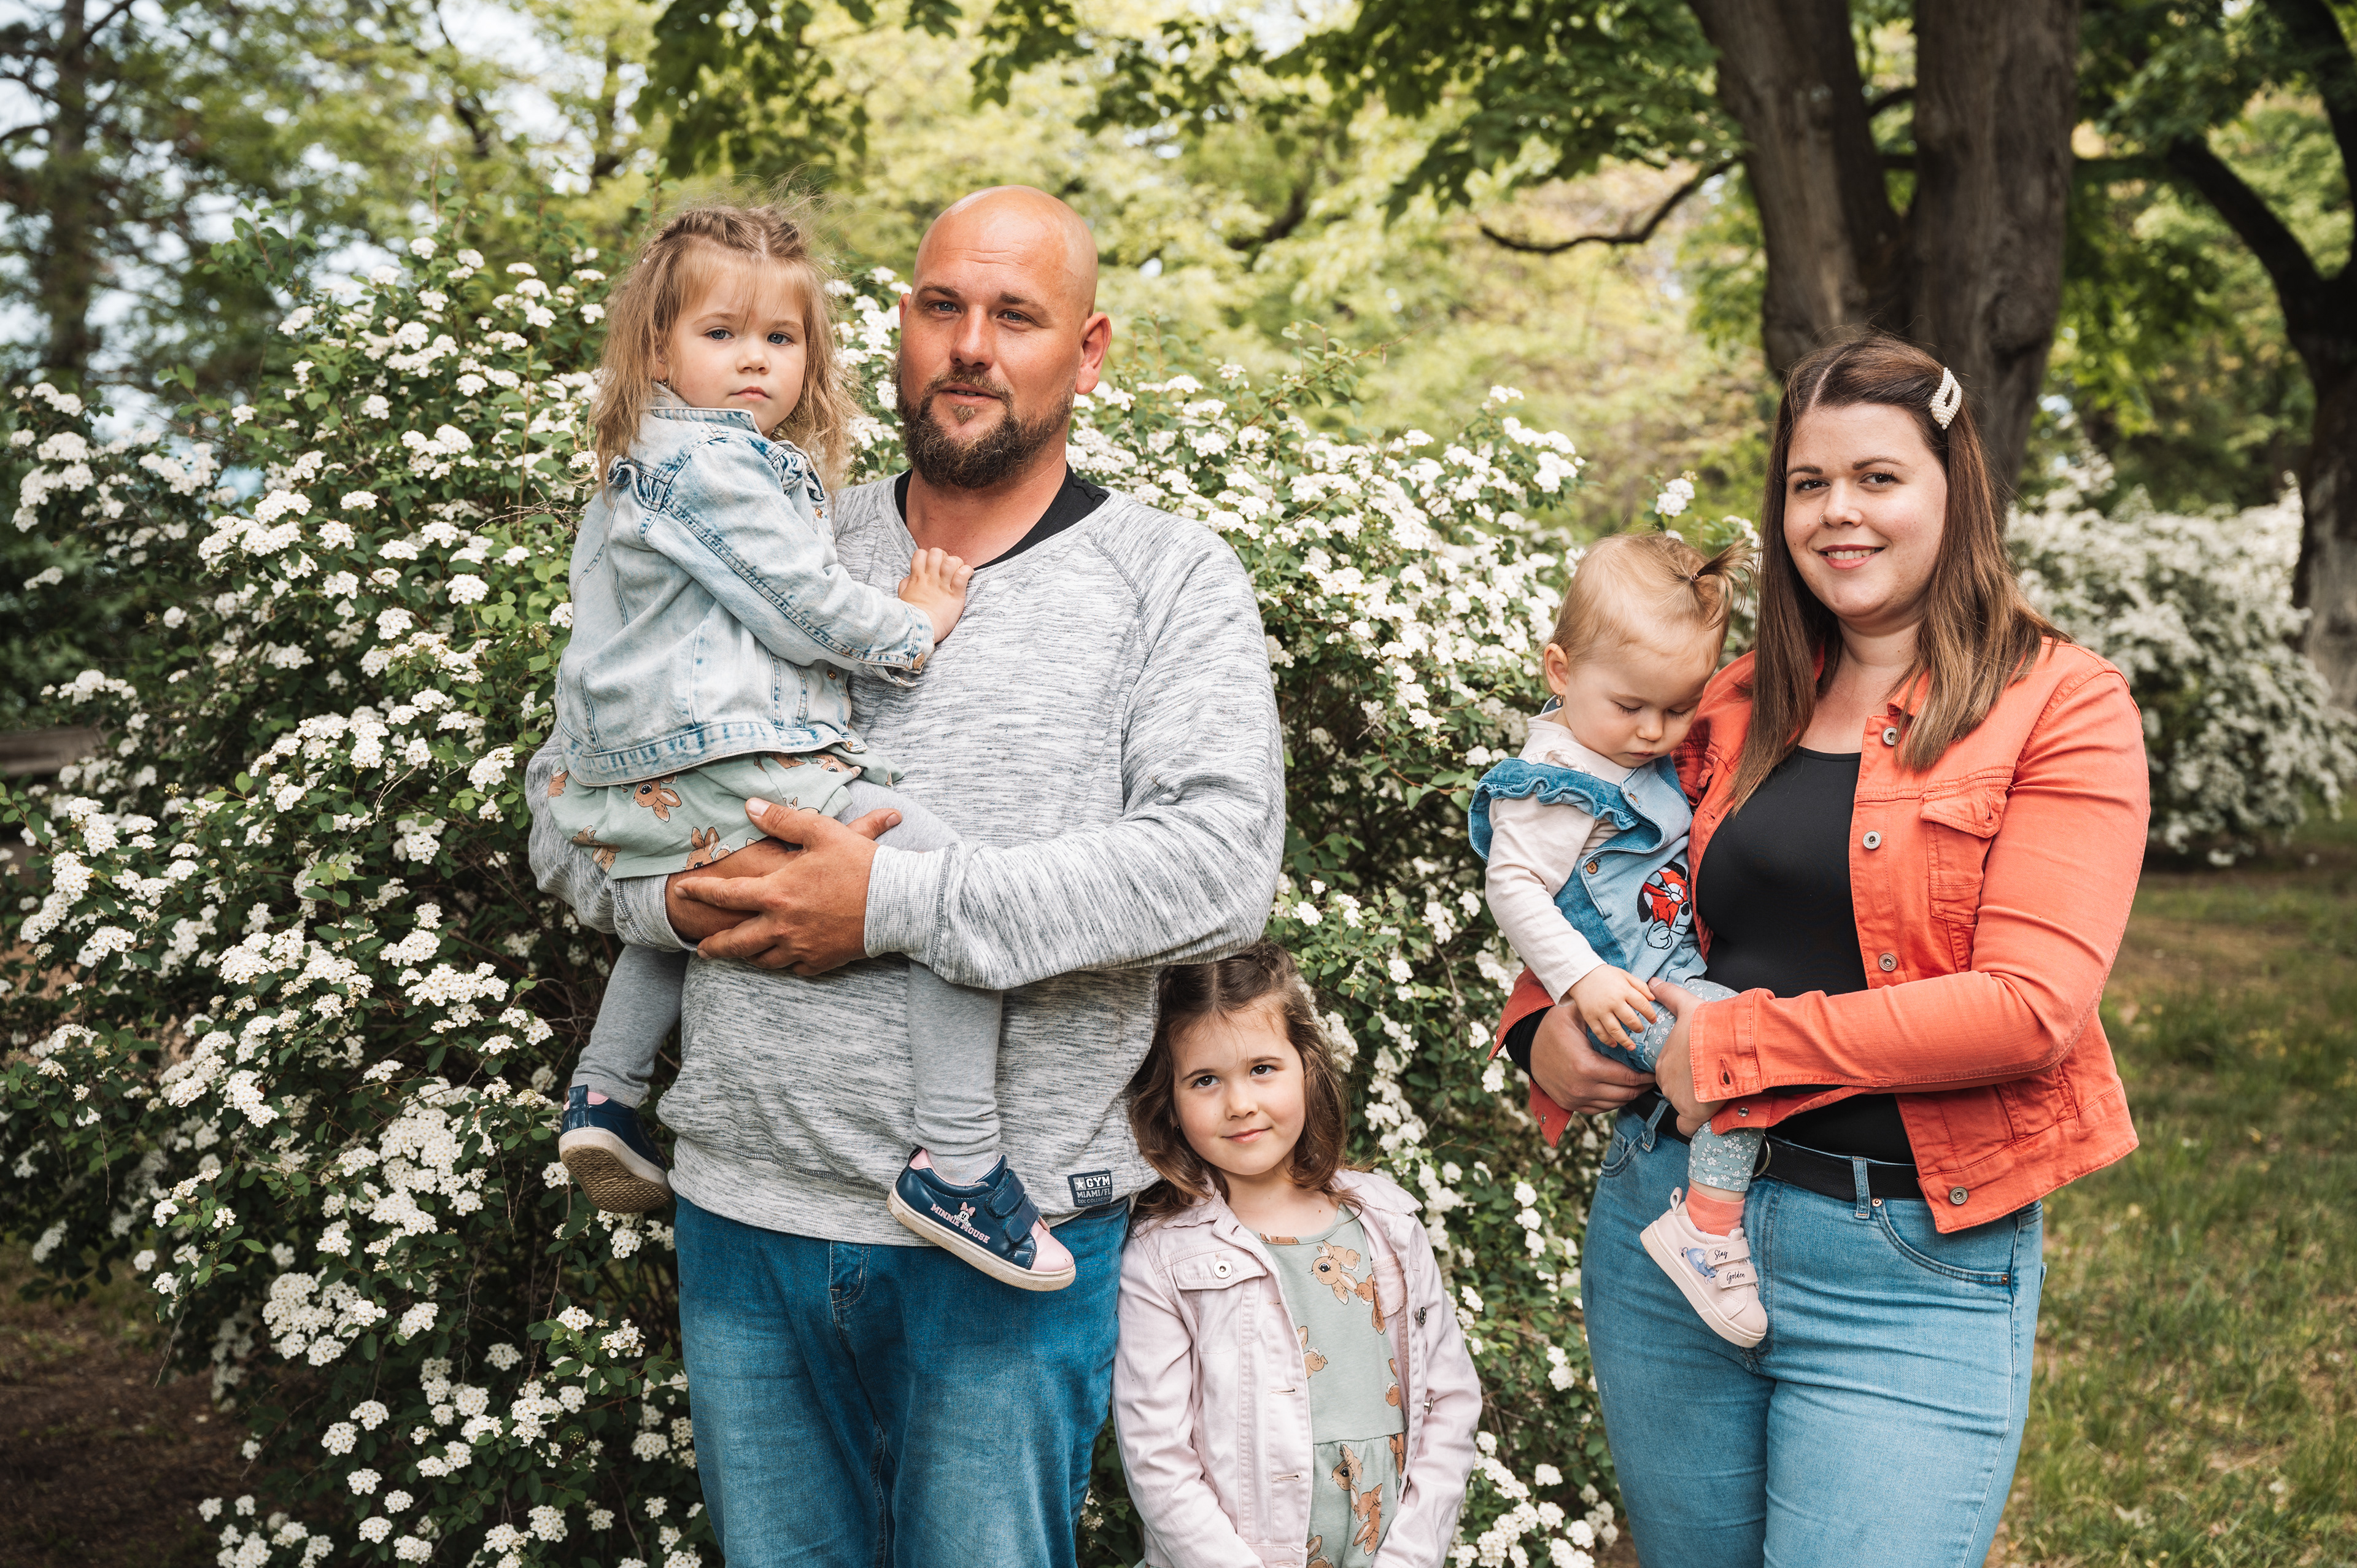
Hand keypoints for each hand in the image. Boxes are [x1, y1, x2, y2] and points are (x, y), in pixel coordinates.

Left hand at [662, 801, 898, 969]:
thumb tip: (749, 807)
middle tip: (701, 948)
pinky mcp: (821, 961)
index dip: (700, 892)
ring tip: (738, 953)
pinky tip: (781, 957)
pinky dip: (783, 963)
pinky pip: (793, 968)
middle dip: (714, 946)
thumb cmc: (860, 864)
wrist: (896, 902)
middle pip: (736, 943)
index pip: (726, 894)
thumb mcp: (820, 831)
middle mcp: (782, 926)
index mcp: (777, 893)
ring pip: (762, 960)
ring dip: (746, 956)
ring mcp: (801, 947)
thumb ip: (782, 819)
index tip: (682, 890)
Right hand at [898, 546, 973, 645]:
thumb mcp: (903, 597)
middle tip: (948, 570)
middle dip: (944, 557)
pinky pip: (963, 574)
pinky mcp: (955, 594)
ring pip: (951, 560)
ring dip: (957, 564)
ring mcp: (943, 585)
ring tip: (958, 573)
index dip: (928, 556)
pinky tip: (966, 577)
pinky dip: (967, 572)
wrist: (919, 631)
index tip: (933, 566)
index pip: (921, 553)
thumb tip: (910, 577)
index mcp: (917, 578)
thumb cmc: (911, 616)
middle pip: (937, 552)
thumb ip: (906, 584)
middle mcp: (930, 578)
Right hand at [1526, 1004, 1653, 1115]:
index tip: (1654, 1069)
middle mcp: (1582, 1088)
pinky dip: (1614, 1101)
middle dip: (1642, 1087)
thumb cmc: (1552, 1028)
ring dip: (1630, 1095)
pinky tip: (1621, 1090)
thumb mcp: (1574, 1015)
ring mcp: (1576, 1099)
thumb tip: (1626, 1011)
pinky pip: (1601, 1108)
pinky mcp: (1571, 1104)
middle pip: (1625, 1094)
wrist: (1527, 1047)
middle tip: (1653, 1077)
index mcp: (1587, 1067)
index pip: (1628, 1078)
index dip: (1645, 1076)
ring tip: (1640, 1084)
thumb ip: (1600, 1016)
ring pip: (1615, 1104)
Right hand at [1566, 964, 1657, 1051]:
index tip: (1653, 1020)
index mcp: (1623, 990)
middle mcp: (1613, 1001)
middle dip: (1638, 1028)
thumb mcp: (1625, 975)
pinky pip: (1599, 1032)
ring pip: (1615, 1030)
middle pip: (1630, 1020)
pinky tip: (1613, 1044)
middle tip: (1640, 1030)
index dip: (1650, 1014)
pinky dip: (1607, 1040)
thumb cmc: (1605, 975)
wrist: (1580, 974)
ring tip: (1632, 1046)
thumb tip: (1653, 998)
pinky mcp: (1590, 1017)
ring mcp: (1600, 1011)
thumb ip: (1640, 986)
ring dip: (1625, 1041)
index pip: (1642, 1005)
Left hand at [1648, 978, 1726, 1135]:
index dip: (1686, 1071)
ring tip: (1716, 1093)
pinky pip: (1687, 1126)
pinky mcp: (1692, 1113)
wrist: (1728, 1043)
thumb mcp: (1687, 1005)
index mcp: (1664, 1060)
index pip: (1670, 1071)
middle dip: (1691, 1088)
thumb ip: (1669, 995)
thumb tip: (1652, 982)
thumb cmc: (1709, 1025)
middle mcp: (1665, 1080)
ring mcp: (1677, 1097)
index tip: (1700, 1069)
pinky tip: (1705, 1118)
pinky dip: (1694, 1124)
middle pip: (1676, 1090)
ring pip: (1684, 1105)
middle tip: (1711, 1081)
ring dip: (1697, 1102)